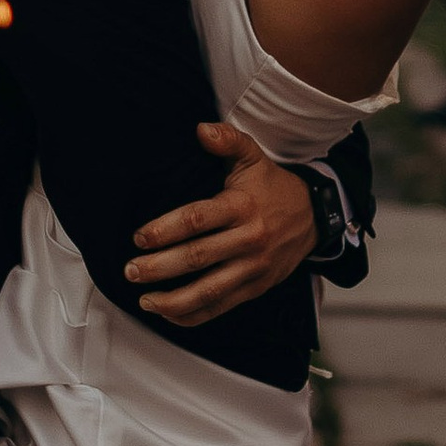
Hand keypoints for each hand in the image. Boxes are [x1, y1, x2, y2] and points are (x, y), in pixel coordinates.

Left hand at [126, 121, 315, 324]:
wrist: (314, 218)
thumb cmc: (273, 187)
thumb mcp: (253, 157)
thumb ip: (228, 140)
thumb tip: (201, 129)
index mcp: (241, 207)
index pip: (198, 220)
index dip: (165, 230)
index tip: (139, 238)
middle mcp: (248, 239)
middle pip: (197, 258)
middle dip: (159, 268)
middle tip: (131, 271)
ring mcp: (253, 268)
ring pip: (209, 290)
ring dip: (173, 300)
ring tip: (144, 299)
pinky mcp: (256, 288)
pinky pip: (221, 307)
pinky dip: (193, 315)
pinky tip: (168, 313)